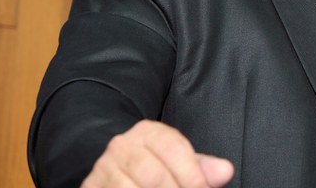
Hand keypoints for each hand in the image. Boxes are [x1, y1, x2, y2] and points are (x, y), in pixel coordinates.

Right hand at [81, 120, 233, 186]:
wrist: (113, 169)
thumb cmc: (154, 165)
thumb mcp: (178, 160)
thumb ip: (201, 167)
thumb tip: (225, 171)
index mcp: (148, 132)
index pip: (174, 150)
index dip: (193, 176)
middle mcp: (122, 146)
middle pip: (153, 175)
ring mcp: (103, 169)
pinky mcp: (91, 187)